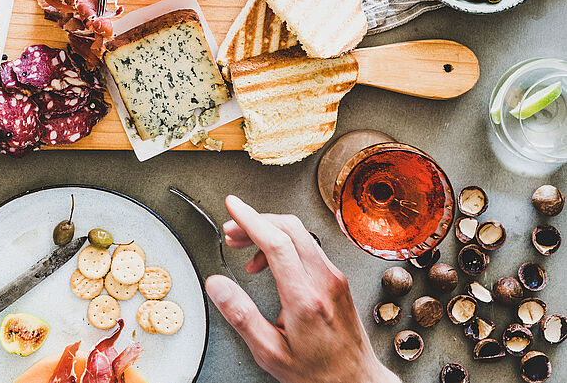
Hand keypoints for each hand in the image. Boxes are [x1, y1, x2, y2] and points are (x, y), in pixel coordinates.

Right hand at [205, 196, 399, 382]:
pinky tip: (268, 263)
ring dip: (269, 232)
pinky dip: (283, 244)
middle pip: (290, 228)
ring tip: (244, 247)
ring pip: (300, 234)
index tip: (233, 206)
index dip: (251, 219)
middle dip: (256, 221)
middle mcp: (324, 282)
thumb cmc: (316, 373)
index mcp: (305, 298)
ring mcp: (334, 278)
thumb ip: (241, 316)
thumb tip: (217, 285)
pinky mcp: (336, 280)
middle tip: (232, 230)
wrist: (355, 382)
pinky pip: (308, 247)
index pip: (277, 242)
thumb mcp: (269, 352)